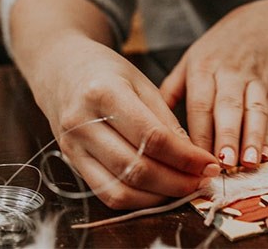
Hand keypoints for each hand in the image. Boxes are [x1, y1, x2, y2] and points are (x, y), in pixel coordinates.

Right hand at [28, 36, 219, 208]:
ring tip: (184, 187)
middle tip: (203, 180)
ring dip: (159, 196)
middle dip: (178, 181)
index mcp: (103, 92)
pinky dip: (136, 199)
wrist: (59, 67)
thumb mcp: (139, 79)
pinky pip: (106, 193)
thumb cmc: (103, 68)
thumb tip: (192, 155)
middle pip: (137, 168)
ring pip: (121, 189)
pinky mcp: (71, 161)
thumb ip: (164, 117)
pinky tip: (157, 190)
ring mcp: (73, 146)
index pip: (152, 137)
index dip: (185, 157)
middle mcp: (82, 122)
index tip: (208, 162)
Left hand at [160, 0, 267, 169]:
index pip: (199, 103)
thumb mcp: (191, 58)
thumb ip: (172, 89)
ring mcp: (255, 79)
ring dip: (252, 138)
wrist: (263, 24)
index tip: (195, 159)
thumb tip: (151, 119)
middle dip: (226, 136)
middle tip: (224, 164)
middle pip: (227, 107)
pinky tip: (266, 152)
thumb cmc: (221, 47)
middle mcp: (229, 73)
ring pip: (253, 110)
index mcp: (203, 67)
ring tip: (248, 162)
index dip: (199, 133)